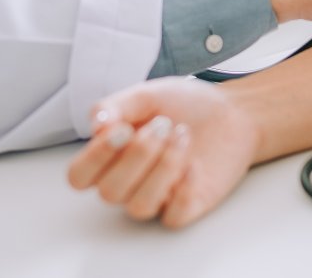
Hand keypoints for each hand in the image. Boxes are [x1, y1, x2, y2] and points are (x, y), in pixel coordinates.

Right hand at [67, 78, 256, 228]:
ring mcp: (157, 197)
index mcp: (110, 157)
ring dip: (162, 168)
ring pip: (139, 206)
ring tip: (183, 136)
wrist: (232, 112)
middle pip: (109, 193)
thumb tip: (96, 124)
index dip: (94, 158)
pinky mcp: (187, 207)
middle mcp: (129, 182)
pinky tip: (195, 165)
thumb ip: (117, 106)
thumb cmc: (184, 105)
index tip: (123, 129)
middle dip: (138, 156)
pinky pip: (173, 216)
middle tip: (164, 125)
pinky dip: (184, 190)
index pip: (79, 177)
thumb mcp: (147, 96)